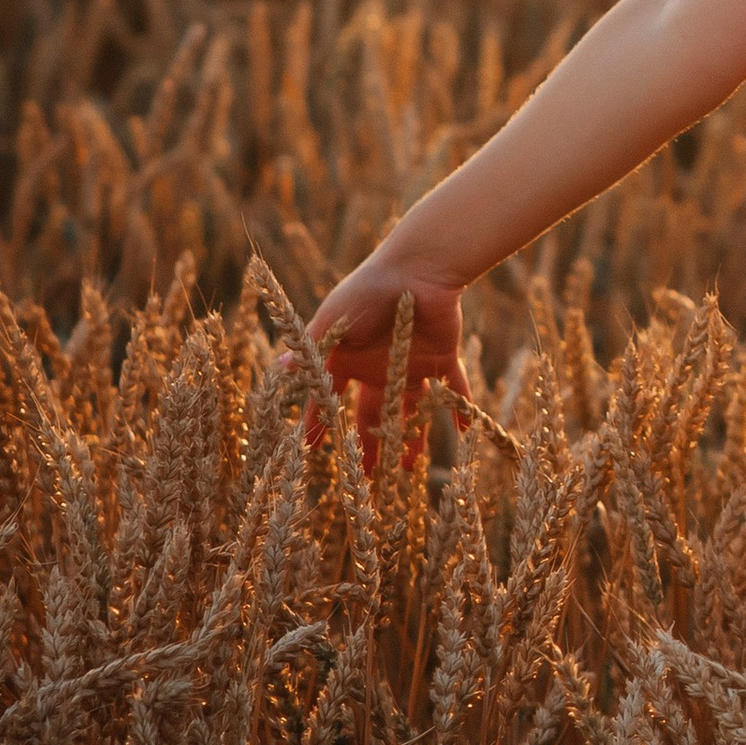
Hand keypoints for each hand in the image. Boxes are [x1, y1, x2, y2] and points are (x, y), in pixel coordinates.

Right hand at [297, 252, 466, 457]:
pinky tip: (464, 431)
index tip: (312, 449)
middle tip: (366, 477)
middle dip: (369, 445)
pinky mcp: (443, 358)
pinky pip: (455, 388)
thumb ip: (313, 348)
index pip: (331, 399)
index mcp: (351, 359)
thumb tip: (280, 368)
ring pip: (411, 410)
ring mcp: (413, 364)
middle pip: (373, 415)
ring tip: (408, 468)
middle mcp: (380, 367)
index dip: (320, 423)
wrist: (417, 267)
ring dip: (411, 437)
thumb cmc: (368, 291)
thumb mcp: (334, 321)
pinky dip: (460, 407)